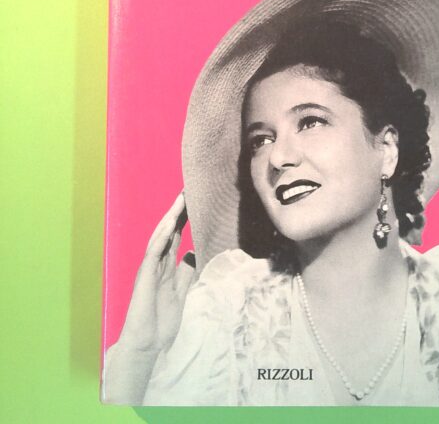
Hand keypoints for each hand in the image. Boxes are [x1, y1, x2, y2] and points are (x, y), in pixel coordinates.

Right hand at [118, 193, 195, 354]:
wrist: (147, 344)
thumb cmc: (162, 320)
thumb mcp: (182, 290)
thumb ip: (186, 271)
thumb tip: (194, 251)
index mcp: (166, 266)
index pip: (177, 235)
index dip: (186, 218)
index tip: (197, 200)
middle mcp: (157, 263)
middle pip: (169, 231)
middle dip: (179, 211)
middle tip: (191, 190)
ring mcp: (150, 268)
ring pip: (160, 237)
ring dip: (170, 218)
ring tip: (181, 199)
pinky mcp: (145, 277)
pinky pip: (153, 253)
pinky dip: (160, 238)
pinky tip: (169, 225)